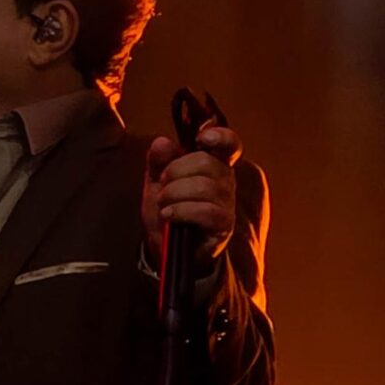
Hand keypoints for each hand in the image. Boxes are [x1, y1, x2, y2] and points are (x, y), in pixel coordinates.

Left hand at [141, 124, 240, 276]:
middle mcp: (225, 181)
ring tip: (163, 205)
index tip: (202, 138)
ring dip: (174, 194)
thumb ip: (158, 161)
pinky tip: (169, 215)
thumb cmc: (166, 210)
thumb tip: (163, 142)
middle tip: (162, 186)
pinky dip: (181, 211)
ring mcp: (227, 203)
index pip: (229, 144)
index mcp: (213, 164)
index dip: (220, 136)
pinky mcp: (224, 225)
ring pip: (204, 186)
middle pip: (206, 162)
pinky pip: (206, 211)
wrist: (166, 248)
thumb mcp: (155, 182)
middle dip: (175, 172)